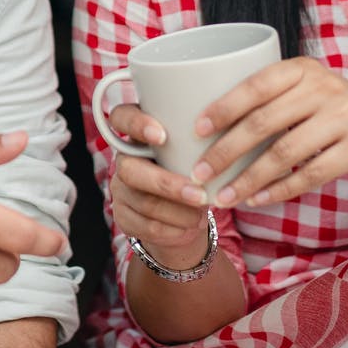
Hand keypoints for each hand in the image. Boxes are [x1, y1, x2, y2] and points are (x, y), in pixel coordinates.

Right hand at [103, 103, 212, 268]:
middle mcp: (124, 159)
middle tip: (200, 195)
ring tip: (202, 216)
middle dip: (167, 184)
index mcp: (139, 133)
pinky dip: (173, 230)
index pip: (122, 118)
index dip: (136, 125)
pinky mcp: (124, 216)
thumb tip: (227, 138)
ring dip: (178, 212)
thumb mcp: (197, 150)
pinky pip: (145, 226)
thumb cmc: (196, 170)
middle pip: (130, 169)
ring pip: (143, 202)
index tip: (162, 136)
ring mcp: (120, 189)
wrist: (186, 213)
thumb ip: (199, 140)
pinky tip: (190, 228)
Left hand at [191, 56, 347, 207]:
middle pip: (262, 123)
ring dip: (247, 180)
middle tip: (199, 175)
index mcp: (302, 69)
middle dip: (225, 152)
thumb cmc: (338, 115)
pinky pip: (310, 174)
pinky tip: (257, 201)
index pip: (254, 85)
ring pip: (283, 153)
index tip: (195, 131)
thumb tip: (209, 126)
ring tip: (223, 198)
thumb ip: (273, 101)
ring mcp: (346, 116)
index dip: (222, 108)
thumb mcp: (310, 94)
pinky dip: (279, 191)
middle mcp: (324, 86)